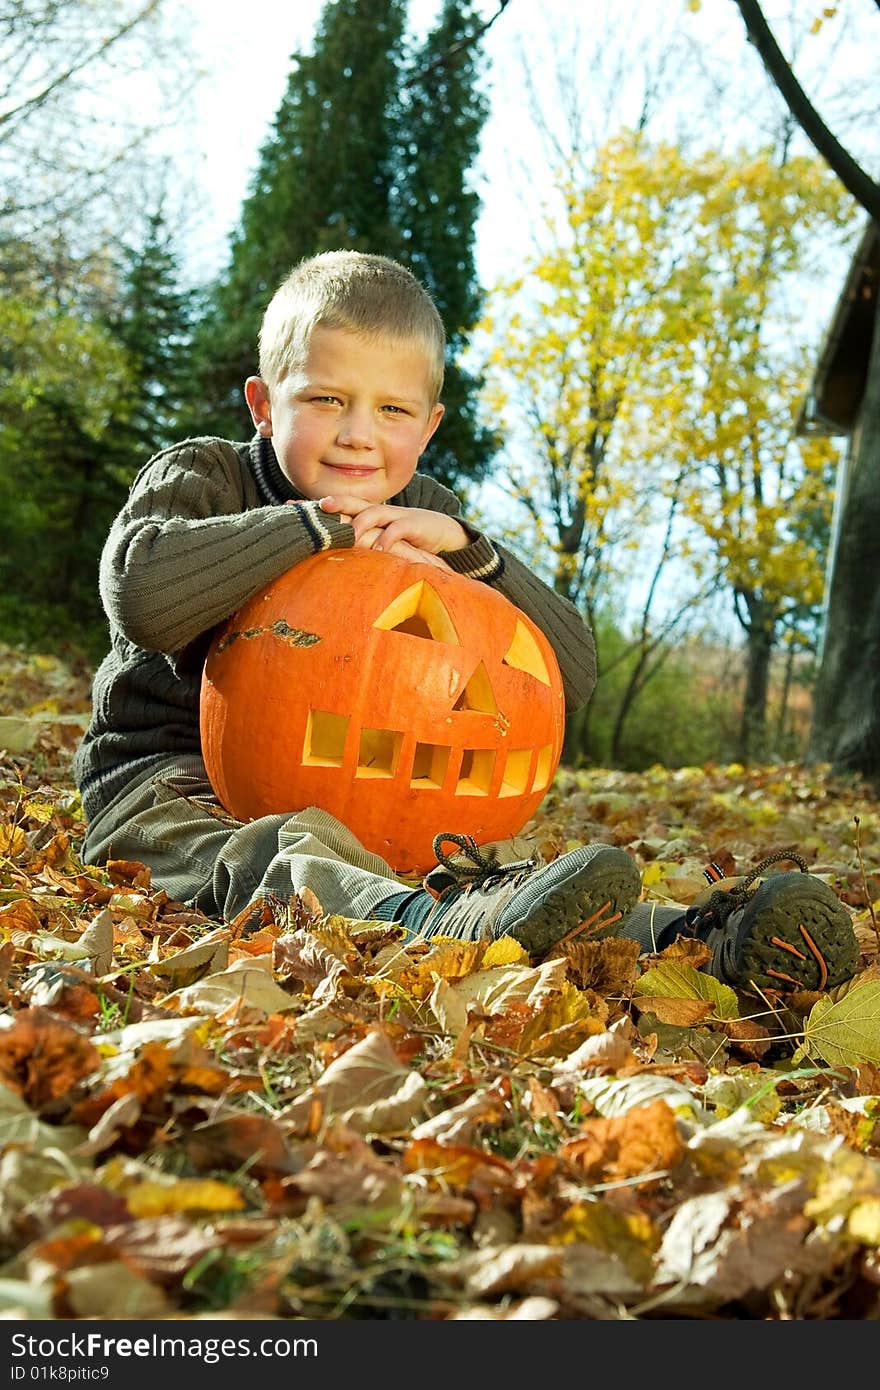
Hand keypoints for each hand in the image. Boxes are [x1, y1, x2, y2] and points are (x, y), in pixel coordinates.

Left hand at [319, 495, 467, 554]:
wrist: (441, 532)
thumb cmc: (405, 538)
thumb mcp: (379, 540)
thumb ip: (359, 544)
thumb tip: (329, 557)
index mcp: (367, 514)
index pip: (340, 506)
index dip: (318, 505)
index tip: (292, 504)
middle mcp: (378, 512)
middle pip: (353, 503)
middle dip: (336, 503)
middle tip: (318, 506)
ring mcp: (395, 516)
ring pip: (374, 513)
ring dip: (360, 523)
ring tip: (349, 536)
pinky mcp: (413, 525)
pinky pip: (398, 529)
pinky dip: (388, 539)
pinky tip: (379, 550)